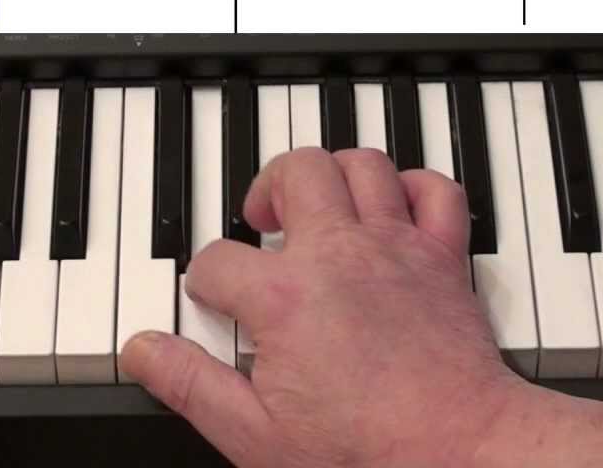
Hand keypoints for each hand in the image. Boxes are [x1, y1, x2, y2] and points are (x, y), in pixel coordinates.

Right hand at [118, 147, 530, 466]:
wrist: (459, 453)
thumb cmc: (367, 452)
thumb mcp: (255, 435)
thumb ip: (192, 385)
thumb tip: (143, 350)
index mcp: (284, 297)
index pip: (218, 259)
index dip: (204, 279)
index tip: (212, 298)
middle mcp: (339, 255)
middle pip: (295, 172)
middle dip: (268, 189)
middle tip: (262, 222)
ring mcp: (395, 248)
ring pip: (361, 164)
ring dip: (334, 176)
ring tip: (318, 206)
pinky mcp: (443, 258)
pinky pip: (434, 190)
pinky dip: (413, 187)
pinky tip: (392, 209)